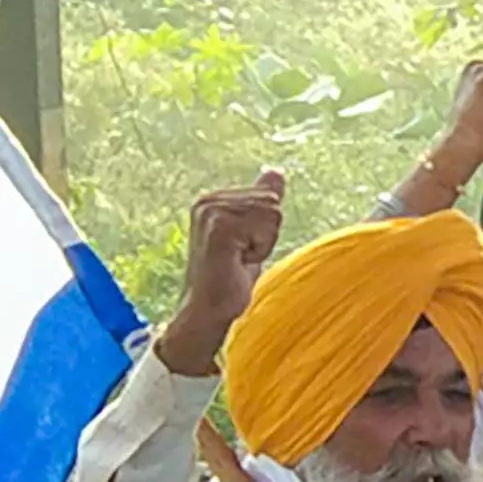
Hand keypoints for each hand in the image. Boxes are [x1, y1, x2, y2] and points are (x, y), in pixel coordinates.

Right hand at [161, 172, 290, 372]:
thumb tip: (275, 171)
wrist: (208, 310)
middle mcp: (207, 200)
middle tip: (240, 255)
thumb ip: (261, 202)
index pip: (270, 196)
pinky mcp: (218, 227)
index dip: (266, 229)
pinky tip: (237, 261)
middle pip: (273, 202)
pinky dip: (260, 249)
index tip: (242, 248)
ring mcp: (210, 212)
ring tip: (238, 259)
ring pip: (272, 214)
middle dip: (266, 235)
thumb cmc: (229, 276)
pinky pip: (266, 227)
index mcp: (213, 199)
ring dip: (263, 243)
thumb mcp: (251, 235)